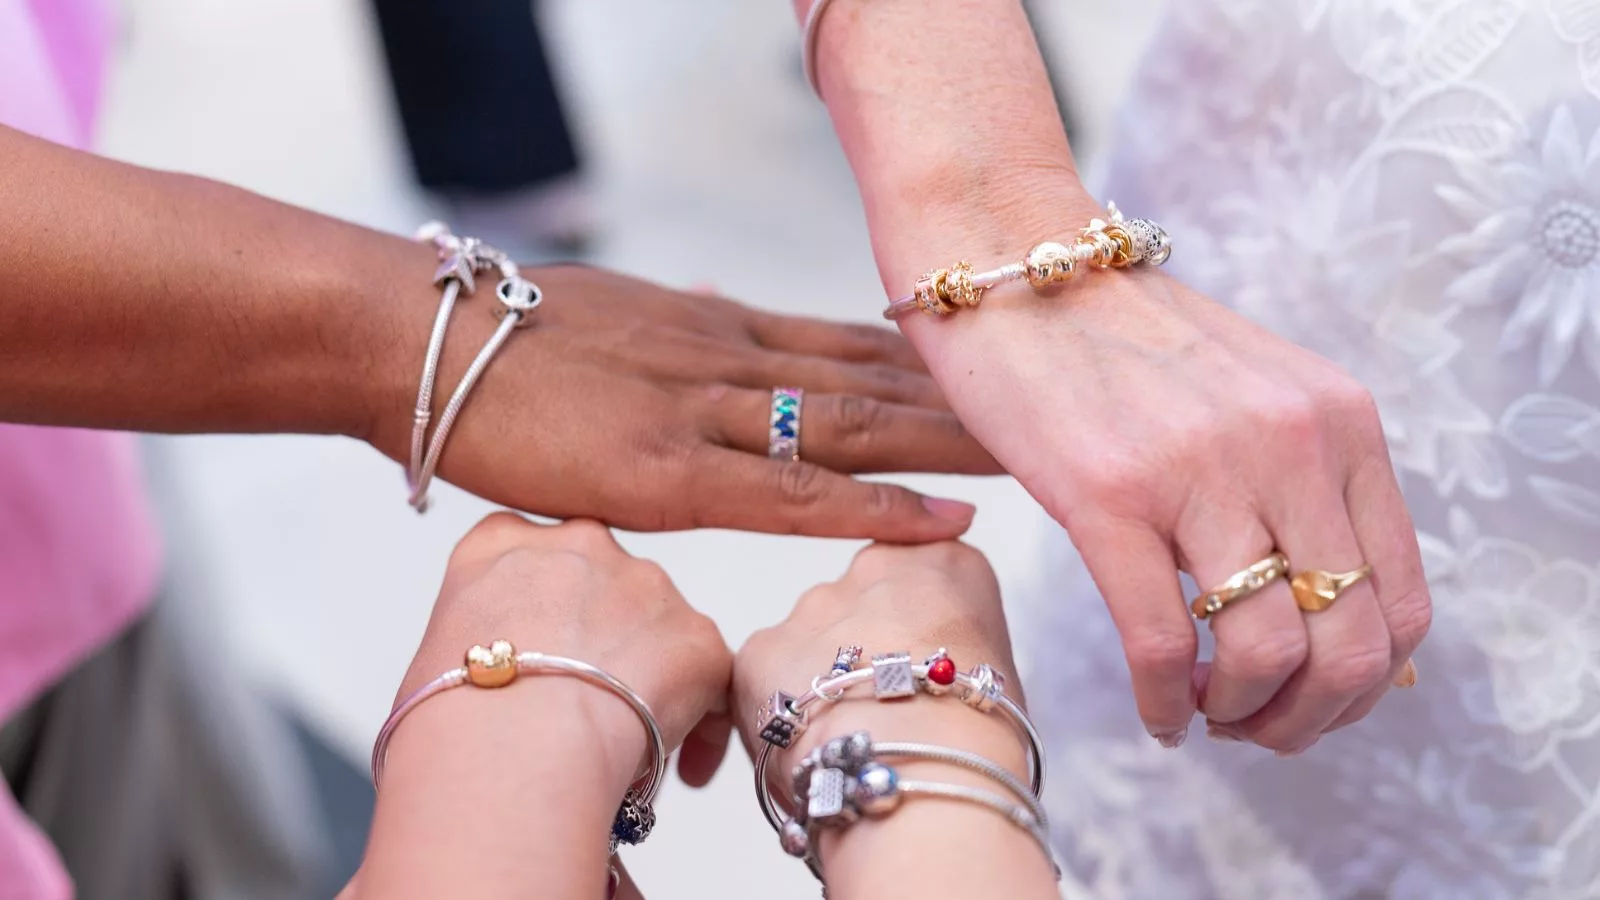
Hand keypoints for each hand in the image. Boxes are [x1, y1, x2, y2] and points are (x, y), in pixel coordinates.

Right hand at [367, 262, 997, 541]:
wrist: (411, 336)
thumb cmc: (498, 336)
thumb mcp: (614, 313)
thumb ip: (682, 322)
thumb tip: (719, 301)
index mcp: (717, 326)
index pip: (852, 341)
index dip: (935, 362)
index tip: (1001, 374)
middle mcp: (730, 357)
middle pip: (879, 377)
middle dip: (971, 398)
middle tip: (1057, 410)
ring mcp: (704, 411)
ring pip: (858, 427)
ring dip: (953, 444)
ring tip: (1040, 456)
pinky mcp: (665, 470)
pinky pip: (792, 492)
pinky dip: (875, 506)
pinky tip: (944, 518)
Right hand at [398, 513, 732, 767]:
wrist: (507, 751)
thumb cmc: (452, 723)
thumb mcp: (433, 657)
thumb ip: (479, 639)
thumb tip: (497, 680)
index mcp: (500, 545)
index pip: (528, 553)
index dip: (542, 608)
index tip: (544, 651)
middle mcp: (579, 545)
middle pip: (603, 583)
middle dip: (603, 636)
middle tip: (590, 702)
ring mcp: (644, 583)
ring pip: (659, 625)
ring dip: (651, 672)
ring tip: (628, 741)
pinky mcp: (696, 634)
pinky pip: (709, 675)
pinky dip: (700, 721)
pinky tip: (679, 769)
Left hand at [733, 542, 1022, 762]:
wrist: (917, 769)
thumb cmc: (974, 737)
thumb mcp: (998, 674)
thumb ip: (956, 649)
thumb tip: (931, 680)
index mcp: (944, 566)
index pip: (923, 576)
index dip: (919, 631)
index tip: (923, 668)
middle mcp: (873, 570)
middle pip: (860, 605)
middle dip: (864, 652)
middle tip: (884, 711)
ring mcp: (814, 606)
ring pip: (808, 642)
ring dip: (819, 681)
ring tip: (851, 737)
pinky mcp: (763, 647)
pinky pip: (764, 679)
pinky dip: (780, 712)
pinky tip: (810, 747)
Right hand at [887, 187, 1432, 753]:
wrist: (1013, 267)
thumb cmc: (1120, 342)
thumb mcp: (1249, 397)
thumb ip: (1301, 483)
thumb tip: (1326, 613)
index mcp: (1338, 420)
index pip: (1403, 596)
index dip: (1366, 682)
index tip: (1314, 699)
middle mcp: (1290, 443)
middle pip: (1352, 643)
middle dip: (1311, 718)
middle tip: (1259, 729)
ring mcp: (1200, 468)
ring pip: (1268, 654)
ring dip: (1242, 718)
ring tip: (1205, 716)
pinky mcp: (1108, 494)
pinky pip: (1165, 643)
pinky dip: (1167, 704)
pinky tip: (1156, 712)